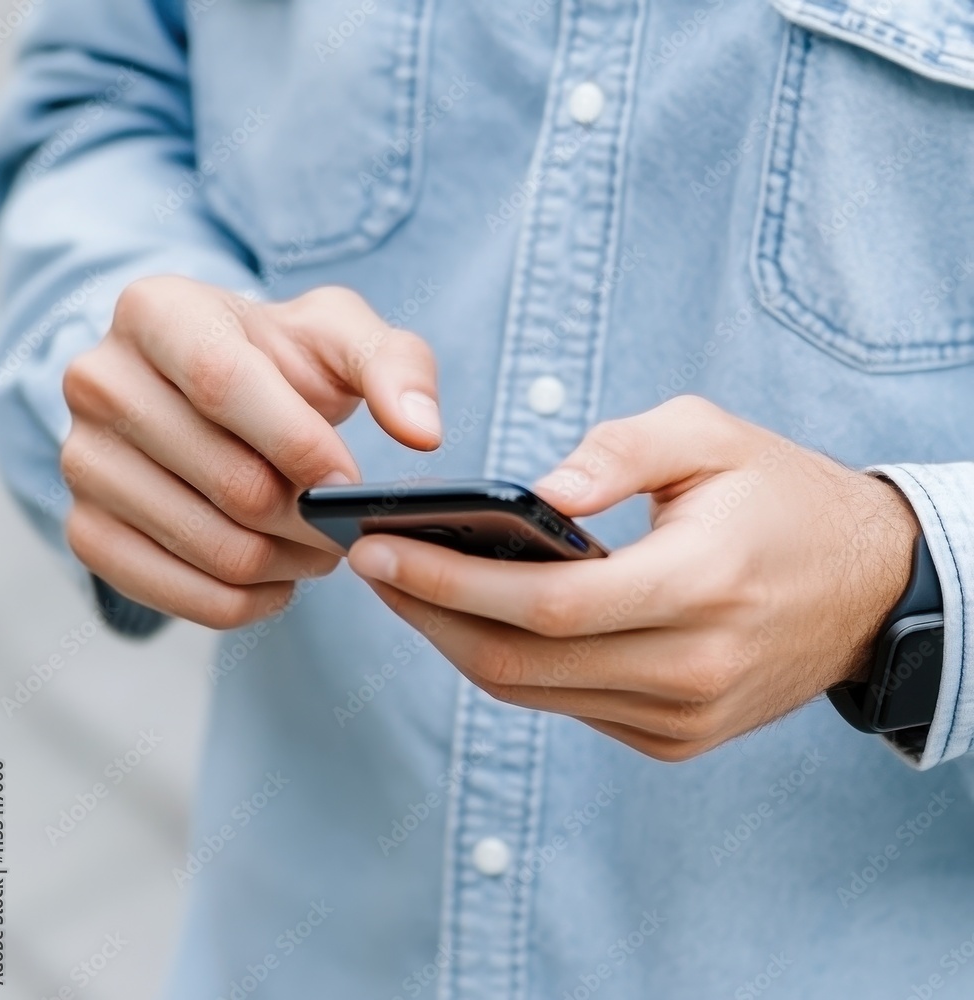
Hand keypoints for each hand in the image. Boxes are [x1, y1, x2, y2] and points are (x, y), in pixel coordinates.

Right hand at [61, 278, 439, 627]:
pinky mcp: (85, 528)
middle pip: (230, 482)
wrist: (208, 393)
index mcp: (156, 311)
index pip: (224, 385)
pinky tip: (278, 579)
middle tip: (345, 523)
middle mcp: (100, 381)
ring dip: (290, 564)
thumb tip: (421, 431)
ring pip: (214, 548)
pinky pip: (177, 596)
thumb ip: (395, 367)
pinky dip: (246, 602)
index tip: (349, 482)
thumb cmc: (280, 362)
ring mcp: (81, 460)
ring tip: (320, 547)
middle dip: (312, 518)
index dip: (300, 444)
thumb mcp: (341, 337)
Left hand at [348, 396, 918, 760]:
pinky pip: (567, 707)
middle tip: (368, 566)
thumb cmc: (782, 496)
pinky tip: (476, 621)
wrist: (867, 585)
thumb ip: (619, 451)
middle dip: (428, 614)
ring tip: (405, 589)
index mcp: (702, 585)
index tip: (377, 548)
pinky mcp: (677, 737)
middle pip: (521, 661)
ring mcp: (684, 715)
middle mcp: (692, 668)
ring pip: (533, 693)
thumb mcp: (711, 436)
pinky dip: (512, 666)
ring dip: (457, 643)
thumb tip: (530, 493)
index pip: (547, 603)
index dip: (449, 581)